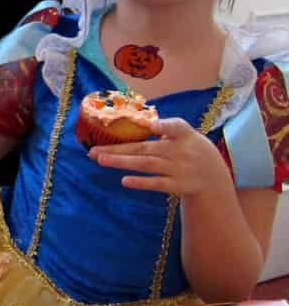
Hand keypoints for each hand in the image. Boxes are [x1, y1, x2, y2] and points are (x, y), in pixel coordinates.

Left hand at [88, 117, 229, 196]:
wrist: (212, 177)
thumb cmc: (191, 150)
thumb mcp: (185, 135)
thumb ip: (165, 128)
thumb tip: (136, 119)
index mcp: (183, 134)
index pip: (175, 127)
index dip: (164, 126)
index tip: (152, 126)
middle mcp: (180, 151)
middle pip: (144, 149)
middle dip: (118, 149)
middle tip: (93, 150)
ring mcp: (178, 169)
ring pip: (145, 165)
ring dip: (122, 163)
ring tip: (100, 160)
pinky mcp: (177, 186)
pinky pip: (156, 184)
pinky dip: (141, 182)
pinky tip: (124, 181)